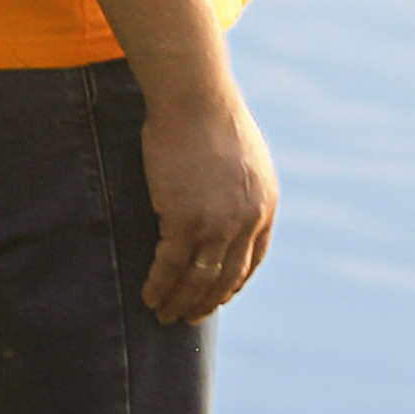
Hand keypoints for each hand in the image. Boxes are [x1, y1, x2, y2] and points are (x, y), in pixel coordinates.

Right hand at [140, 85, 276, 325]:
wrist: (195, 95)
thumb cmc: (210, 115)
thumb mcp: (243, 154)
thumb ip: (240, 185)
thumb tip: (225, 200)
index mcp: (265, 203)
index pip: (253, 259)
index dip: (234, 283)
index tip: (219, 296)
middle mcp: (247, 220)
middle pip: (226, 277)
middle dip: (205, 302)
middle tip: (187, 317)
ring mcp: (217, 223)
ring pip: (198, 279)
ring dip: (180, 302)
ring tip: (163, 315)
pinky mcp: (184, 220)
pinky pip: (170, 266)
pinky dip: (159, 286)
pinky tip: (149, 296)